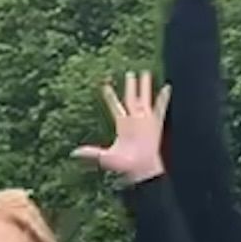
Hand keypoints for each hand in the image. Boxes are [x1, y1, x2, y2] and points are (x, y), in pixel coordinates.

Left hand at [73, 69, 169, 185]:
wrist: (141, 169)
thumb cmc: (125, 165)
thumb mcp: (105, 157)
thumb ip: (91, 153)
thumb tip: (73, 154)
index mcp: (122, 124)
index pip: (115, 106)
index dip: (110, 95)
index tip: (104, 84)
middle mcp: (134, 120)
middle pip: (131, 98)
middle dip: (130, 86)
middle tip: (129, 73)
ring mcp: (145, 120)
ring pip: (145, 99)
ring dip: (145, 87)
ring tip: (146, 73)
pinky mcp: (155, 124)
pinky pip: (160, 108)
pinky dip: (163, 99)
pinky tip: (167, 88)